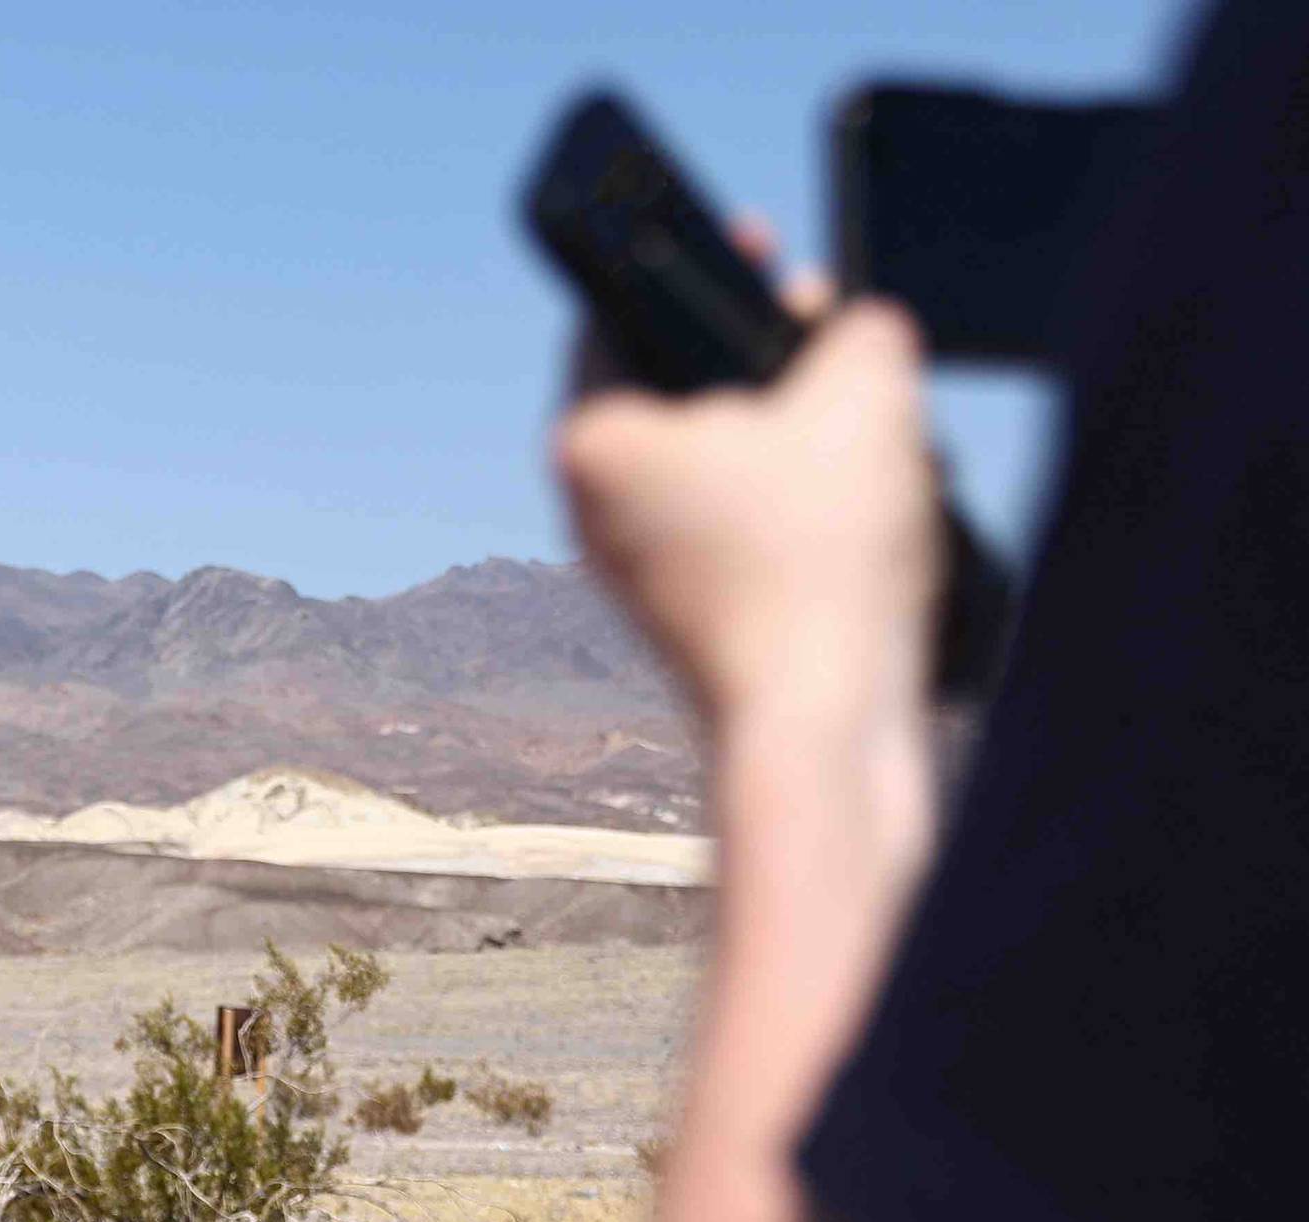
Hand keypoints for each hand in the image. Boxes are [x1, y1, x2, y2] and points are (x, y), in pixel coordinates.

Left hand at [555, 296, 940, 735]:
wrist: (823, 727)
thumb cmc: (817, 560)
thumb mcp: (865, 392)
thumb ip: (859, 327)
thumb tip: (853, 327)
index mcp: (595, 441)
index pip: (626, 315)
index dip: (703, 264)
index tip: (759, 242)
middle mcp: (594, 508)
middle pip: (689, 389)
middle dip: (778, 358)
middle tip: (841, 339)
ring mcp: (639, 568)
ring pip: (735, 461)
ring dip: (812, 436)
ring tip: (879, 438)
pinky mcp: (694, 614)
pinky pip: (754, 527)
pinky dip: (812, 505)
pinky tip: (879, 508)